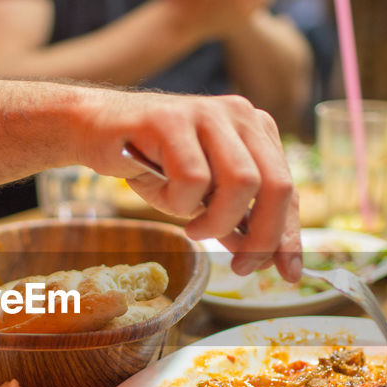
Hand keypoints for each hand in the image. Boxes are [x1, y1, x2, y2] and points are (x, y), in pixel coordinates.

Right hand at [77, 89, 301, 280]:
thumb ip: (235, 221)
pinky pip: (193, 179)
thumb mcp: (202, 198)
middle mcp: (240, 115)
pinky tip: (162, 194)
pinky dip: (178, 202)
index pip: (287, 189)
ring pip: (241, 183)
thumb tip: (264, 260)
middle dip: (263, 237)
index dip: (289, 235)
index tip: (288, 273)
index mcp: (256, 130)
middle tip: (240, 267)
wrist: (97, 130)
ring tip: (192, 227)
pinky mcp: (172, 119)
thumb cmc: (153, 164)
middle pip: (276, 186)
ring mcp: (208, 113)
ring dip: (216, 221)